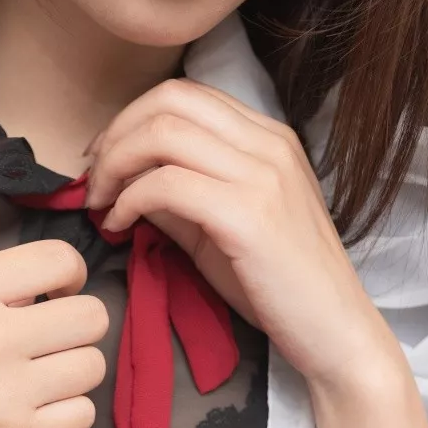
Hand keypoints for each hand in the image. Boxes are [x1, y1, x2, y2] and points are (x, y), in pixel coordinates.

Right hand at [0, 240, 108, 427]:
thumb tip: (45, 295)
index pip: (63, 260)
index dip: (68, 281)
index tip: (51, 299)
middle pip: (92, 316)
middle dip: (76, 329)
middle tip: (48, 347)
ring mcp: (10, 390)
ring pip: (93, 366)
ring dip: (72, 374)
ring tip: (38, 384)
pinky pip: (83, 416)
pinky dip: (66, 416)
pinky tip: (35, 415)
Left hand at [85, 79, 403, 394]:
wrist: (335, 332)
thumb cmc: (280, 289)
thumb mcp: (223, 230)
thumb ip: (181, 198)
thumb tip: (129, 180)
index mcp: (267, 138)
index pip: (185, 95)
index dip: (130, 120)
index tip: (104, 160)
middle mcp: (267, 144)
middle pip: (169, 100)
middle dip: (115, 134)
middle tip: (92, 179)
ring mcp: (261, 175)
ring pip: (163, 132)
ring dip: (115, 164)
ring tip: (100, 203)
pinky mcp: (248, 215)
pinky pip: (167, 184)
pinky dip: (129, 199)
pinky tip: (119, 225)